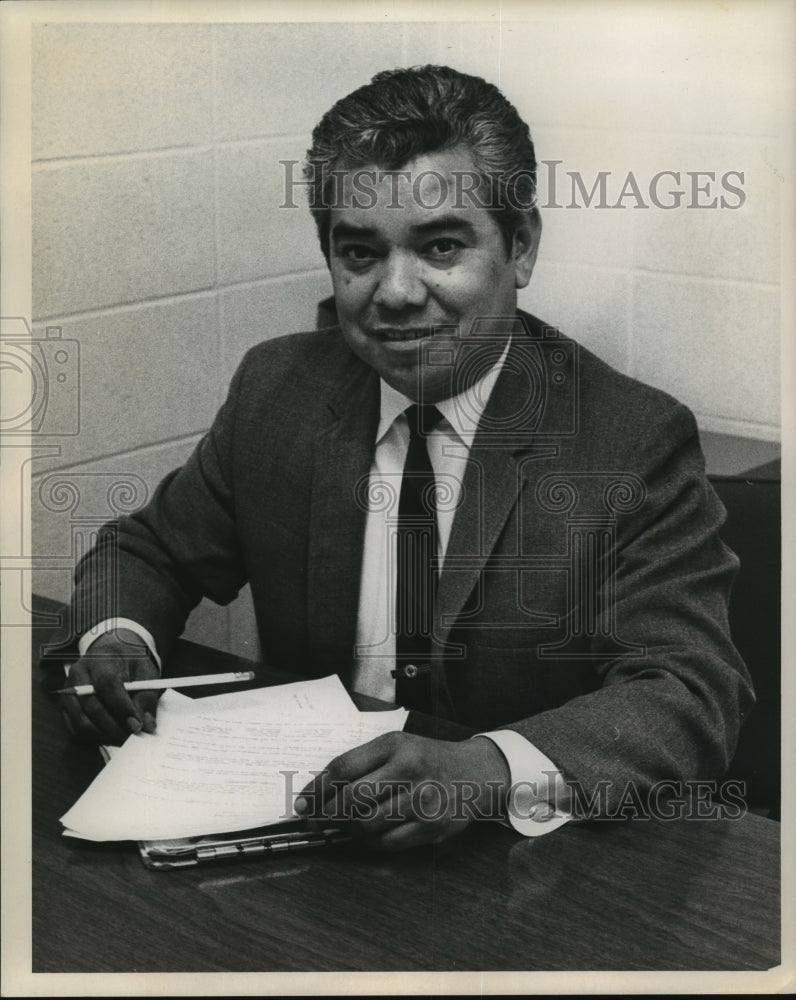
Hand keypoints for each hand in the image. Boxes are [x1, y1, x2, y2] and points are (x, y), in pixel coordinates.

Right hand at [60, 628, 159, 744]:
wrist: (112, 654)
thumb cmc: (129, 663)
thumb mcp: (145, 672)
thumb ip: (147, 697)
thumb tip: (147, 724)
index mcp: (99, 660)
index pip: (107, 685)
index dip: (122, 707)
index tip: (137, 725)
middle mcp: (78, 675)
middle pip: (91, 706)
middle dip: (113, 727)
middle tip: (132, 737)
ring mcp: (68, 692)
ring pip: (80, 721)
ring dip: (103, 735)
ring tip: (124, 739)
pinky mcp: (66, 708)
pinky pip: (74, 730)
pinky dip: (93, 738)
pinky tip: (111, 738)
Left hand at [295, 732, 510, 851]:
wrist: (475, 773)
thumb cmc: (427, 759)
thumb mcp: (397, 747)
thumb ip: (364, 763)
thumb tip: (321, 791)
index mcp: (395, 745)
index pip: (344, 767)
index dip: (317, 788)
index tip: (302, 801)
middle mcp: (409, 769)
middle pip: (352, 797)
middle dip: (327, 813)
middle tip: (318, 819)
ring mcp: (422, 800)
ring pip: (367, 824)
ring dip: (349, 829)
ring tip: (346, 825)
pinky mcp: (432, 826)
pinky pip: (388, 843)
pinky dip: (372, 842)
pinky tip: (370, 835)